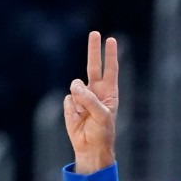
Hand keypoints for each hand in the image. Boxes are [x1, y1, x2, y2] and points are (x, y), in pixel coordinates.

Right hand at [65, 31, 117, 173]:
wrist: (90, 147)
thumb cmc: (102, 132)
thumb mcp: (101, 116)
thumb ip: (90, 100)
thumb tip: (75, 86)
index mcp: (109, 92)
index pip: (110, 70)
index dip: (110, 55)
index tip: (111, 40)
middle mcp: (96, 91)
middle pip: (93, 66)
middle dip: (94, 50)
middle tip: (94, 33)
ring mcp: (82, 97)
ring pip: (76, 86)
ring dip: (79, 99)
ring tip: (85, 114)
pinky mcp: (70, 104)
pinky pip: (68, 100)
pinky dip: (71, 109)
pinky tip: (77, 119)